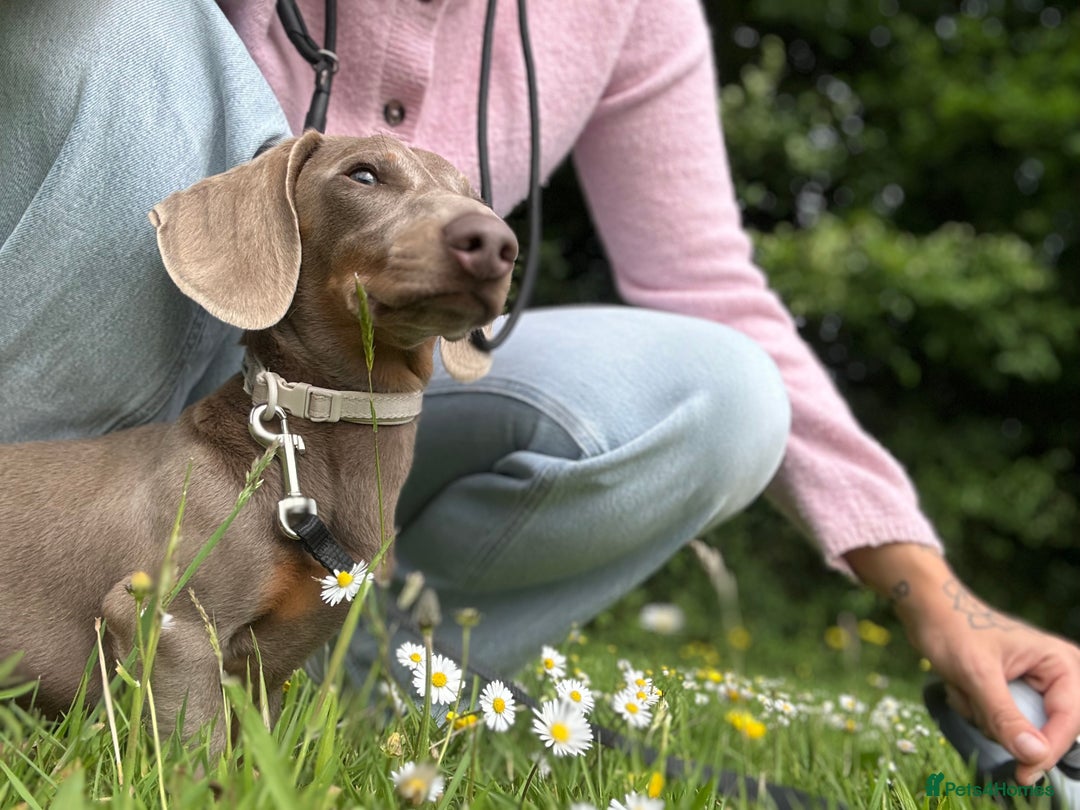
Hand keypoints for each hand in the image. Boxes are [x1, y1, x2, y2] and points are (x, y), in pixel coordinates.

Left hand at [844, 542, 1079, 784]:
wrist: (928, 611)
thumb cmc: (953, 629)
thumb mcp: (977, 675)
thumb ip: (1005, 716)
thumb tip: (1034, 755)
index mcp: (1061, 663)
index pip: (1068, 721)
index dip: (1048, 750)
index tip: (1024, 773)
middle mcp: (1057, 675)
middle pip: (1046, 730)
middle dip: (1002, 722)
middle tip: (974, 697)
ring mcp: (1036, 686)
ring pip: (1019, 731)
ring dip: (985, 717)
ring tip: (966, 686)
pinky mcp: (1015, 694)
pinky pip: (1003, 723)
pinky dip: (979, 713)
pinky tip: (965, 689)